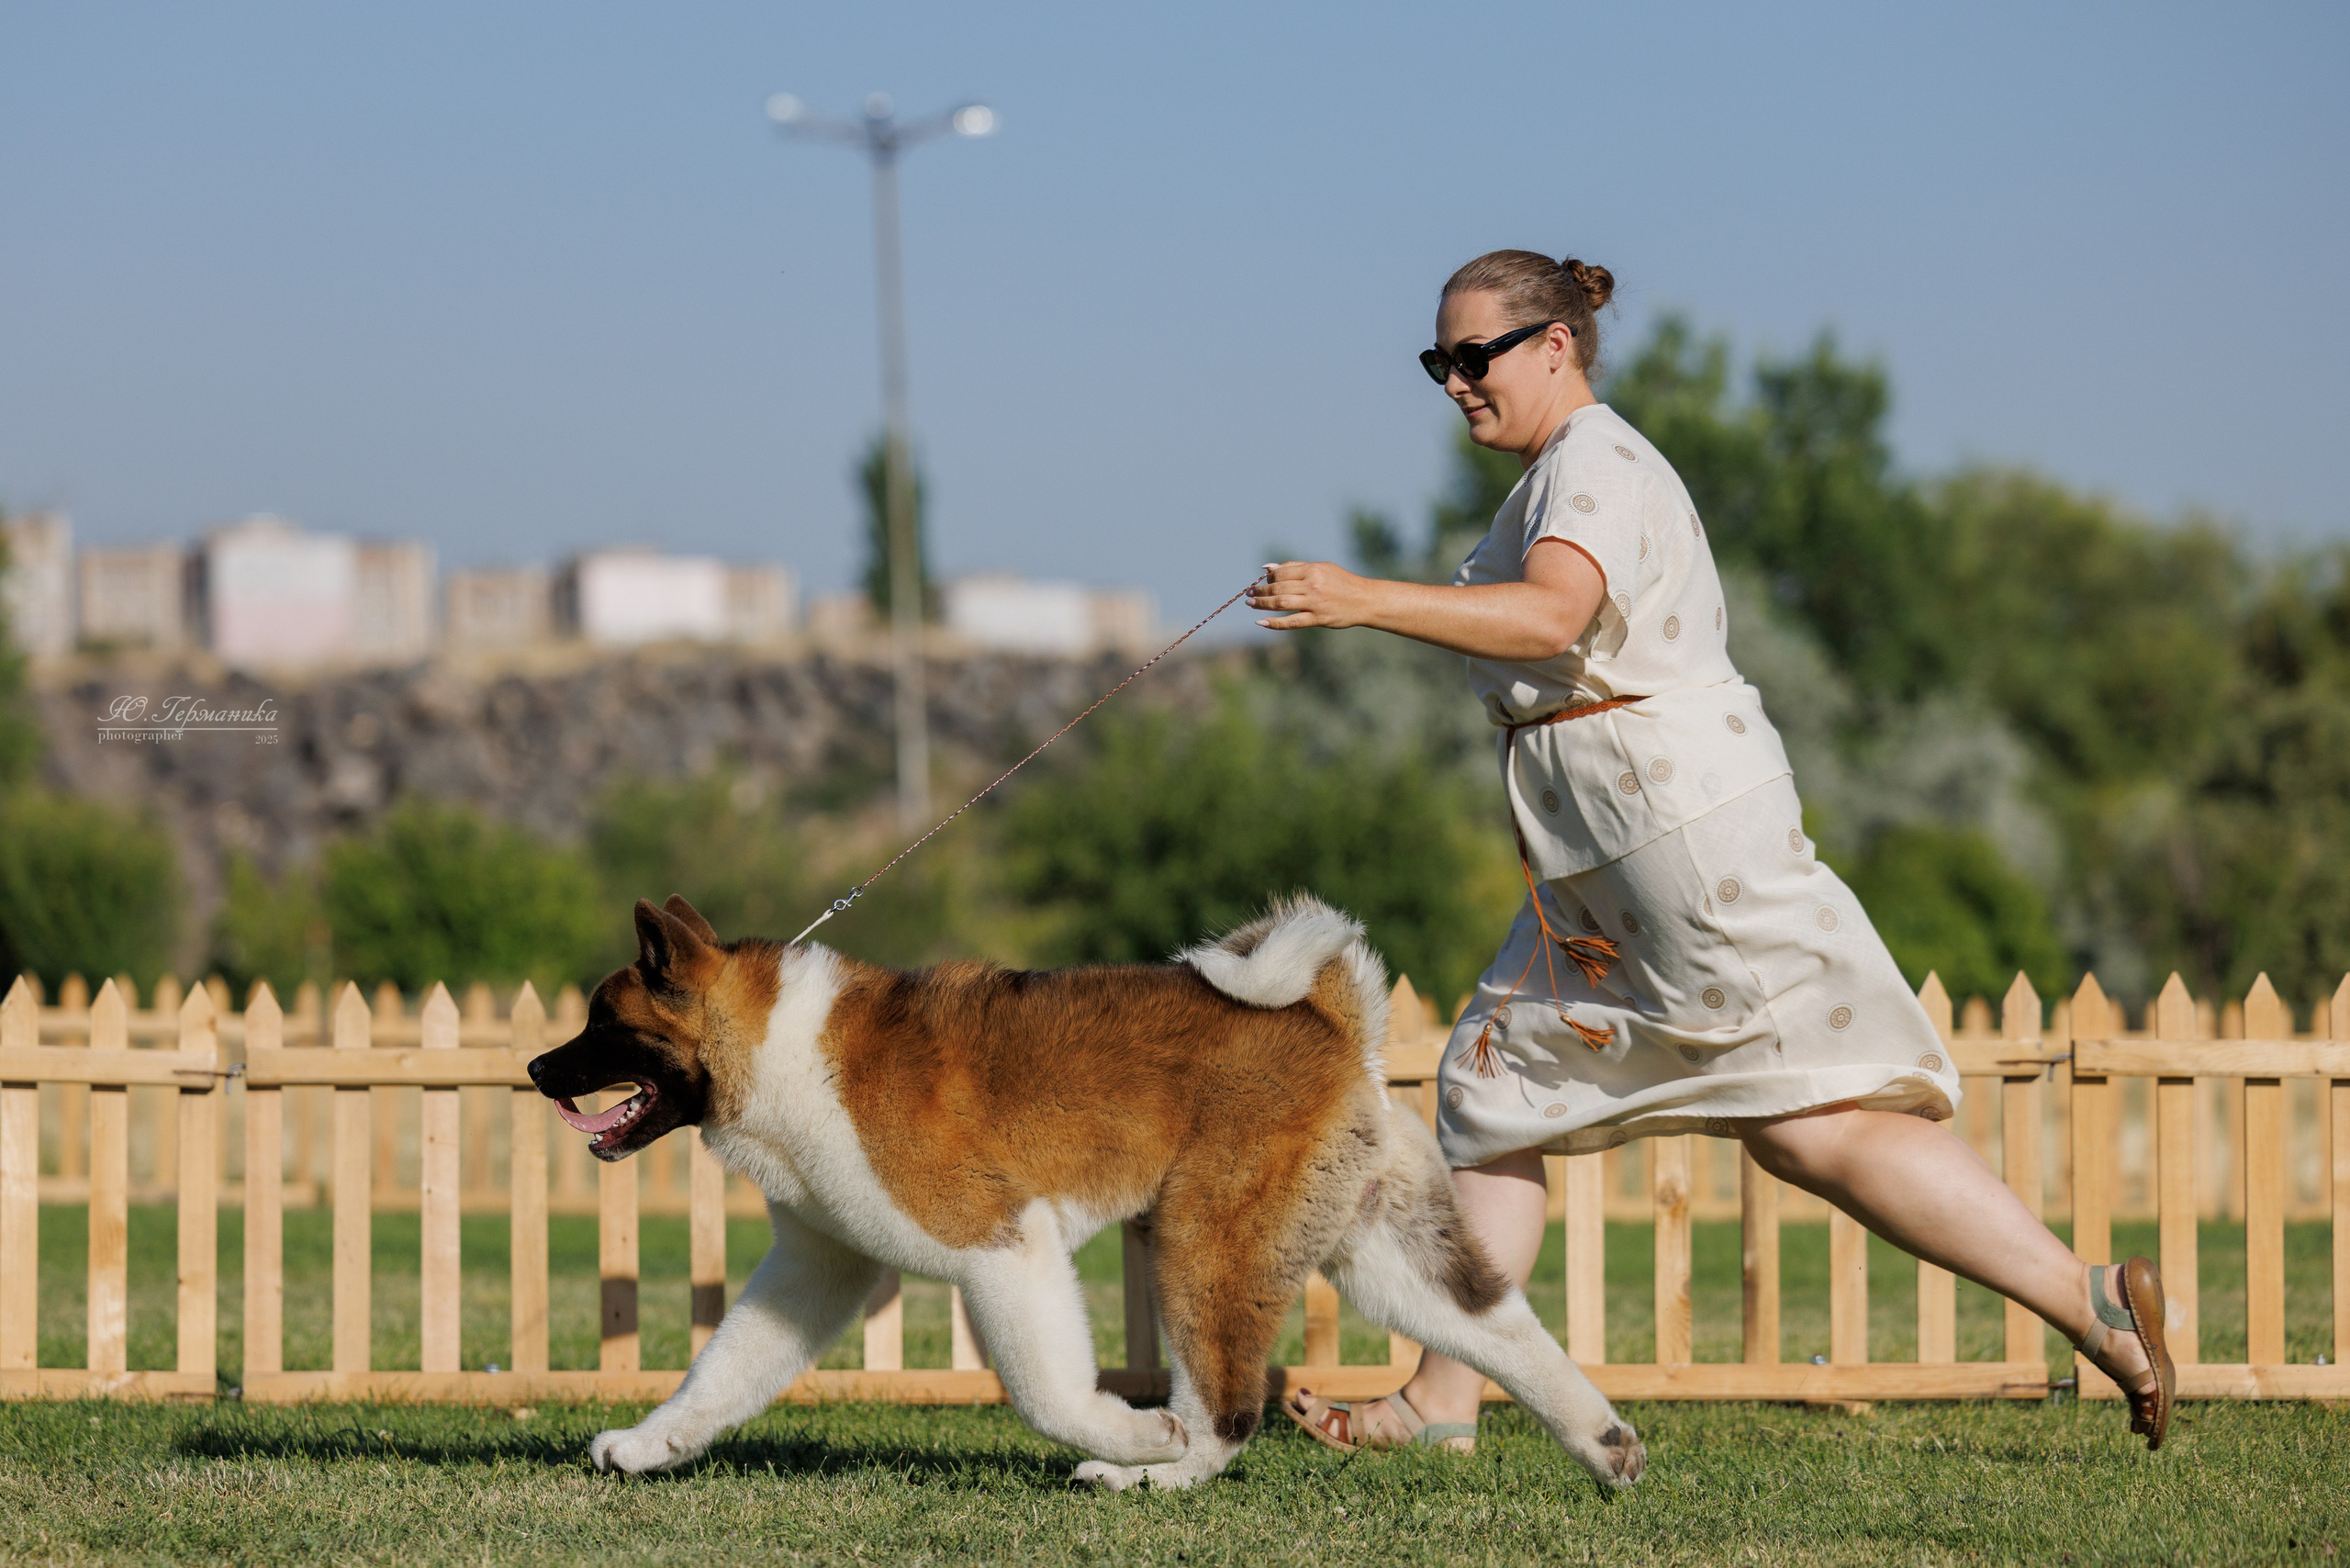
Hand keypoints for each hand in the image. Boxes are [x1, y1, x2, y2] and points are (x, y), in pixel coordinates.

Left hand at [1249, 561, 1380, 630]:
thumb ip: (1295, 567)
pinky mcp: (1318, 618)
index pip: (1281, 573)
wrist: (1365, 600)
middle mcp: (1312, 585)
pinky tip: (1261, 622)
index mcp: (1313, 570)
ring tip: (1251, 604)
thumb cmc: (1342, 582)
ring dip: (1262, 604)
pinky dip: (1274, 623)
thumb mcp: (1322, 568)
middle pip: (1278, 588)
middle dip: (1260, 591)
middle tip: (1249, 594)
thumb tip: (1267, 568)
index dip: (1268, 578)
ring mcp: (1315, 603)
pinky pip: (1292, 622)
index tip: (1261, 582)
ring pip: (1281, 603)